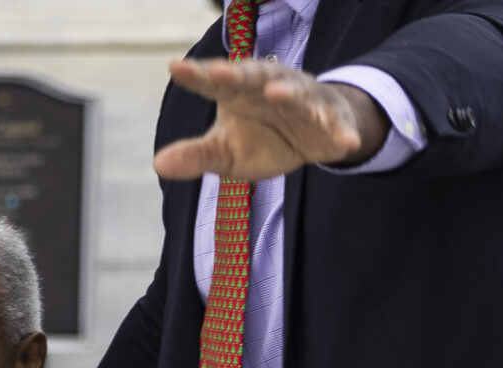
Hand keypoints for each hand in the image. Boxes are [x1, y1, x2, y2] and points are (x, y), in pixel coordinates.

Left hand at [154, 58, 387, 183]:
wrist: (312, 137)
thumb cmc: (262, 138)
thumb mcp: (225, 151)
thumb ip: (196, 155)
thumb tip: (158, 164)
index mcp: (238, 91)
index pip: (214, 80)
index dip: (196, 74)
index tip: (175, 67)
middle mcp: (269, 86)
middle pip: (253, 76)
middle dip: (238, 72)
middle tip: (219, 71)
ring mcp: (302, 99)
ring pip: (295, 92)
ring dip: (287, 92)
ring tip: (276, 95)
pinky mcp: (330, 118)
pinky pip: (335, 124)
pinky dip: (340, 131)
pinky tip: (344, 141)